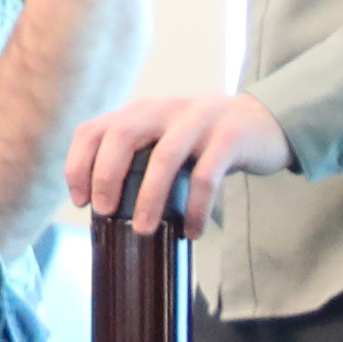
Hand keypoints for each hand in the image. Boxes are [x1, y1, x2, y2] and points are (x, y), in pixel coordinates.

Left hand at [66, 89, 287, 236]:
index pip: (94, 129)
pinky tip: (193, 232)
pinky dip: (196, 209)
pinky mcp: (230, 136)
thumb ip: (138, 156)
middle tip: (105, 212)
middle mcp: (165, 109)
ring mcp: (199, 120)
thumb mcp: (165, 138)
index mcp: (142, 111)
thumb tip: (105, 208)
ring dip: (149, 197)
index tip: (81, 201)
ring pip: (165, 157)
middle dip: (106, 174)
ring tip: (143, 230)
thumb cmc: (204, 141)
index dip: (78, 164)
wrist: (264, 121)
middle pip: (122, 134)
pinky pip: (207, 177)